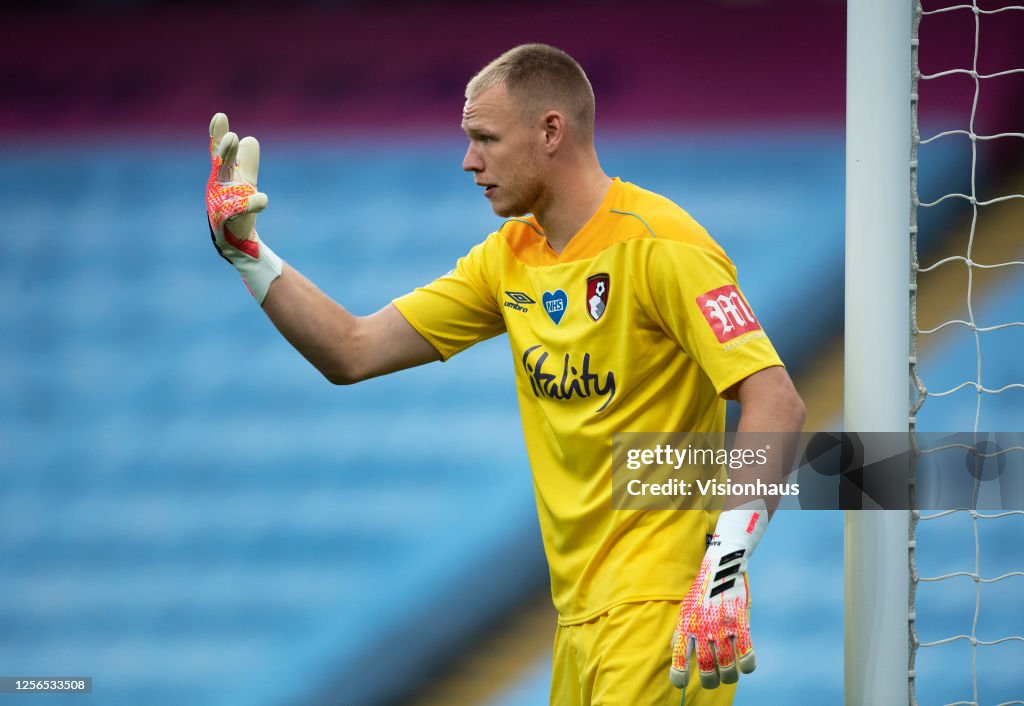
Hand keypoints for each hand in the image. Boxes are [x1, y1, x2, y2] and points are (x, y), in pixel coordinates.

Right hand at [206, 112, 281, 303]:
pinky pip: (236, 212)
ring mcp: (220, 205)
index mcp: (223, 176)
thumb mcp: (245, 182)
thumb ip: (248, 163)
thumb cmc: (238, 210)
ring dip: (229, 168)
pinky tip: (261, 198)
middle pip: (220, 165)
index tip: (220, 116)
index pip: (219, 152)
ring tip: (238, 150)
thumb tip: (250, 139)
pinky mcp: (227, 223)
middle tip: (231, 135)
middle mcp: (218, 188)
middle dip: (224, 150)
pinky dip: (248, 204)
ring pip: (224, 185)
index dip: (217, 135)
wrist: (238, 242)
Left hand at [670, 499, 767, 689]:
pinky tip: (744, 665)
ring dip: (727, 676)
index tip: (680, 685)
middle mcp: (702, 628)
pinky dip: (746, 666)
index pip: (679, 658)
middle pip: (706, 669)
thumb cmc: (702, 589)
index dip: (678, 676)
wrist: (722, 563)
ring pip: (727, 667)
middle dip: (708, 680)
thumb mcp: (686, 607)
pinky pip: (746, 655)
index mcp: (685, 624)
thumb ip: (680, 631)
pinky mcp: (740, 623)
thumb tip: (674, 651)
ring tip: (727, 675)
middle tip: (710, 680)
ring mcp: (722, 627)